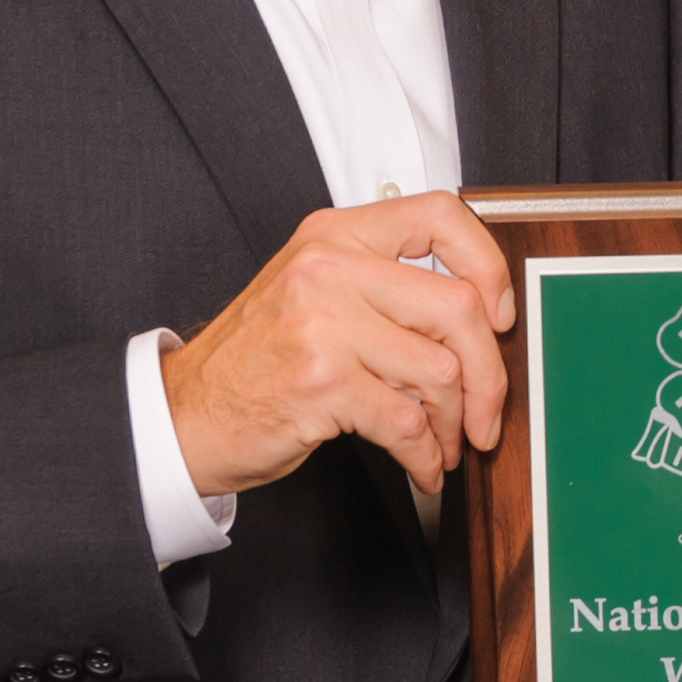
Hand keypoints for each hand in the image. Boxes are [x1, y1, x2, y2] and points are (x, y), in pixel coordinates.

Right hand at [161, 195, 513, 496]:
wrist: (183, 414)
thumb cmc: (255, 360)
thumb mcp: (312, 293)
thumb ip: (383, 287)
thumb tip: (477, 322)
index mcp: (335, 235)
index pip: (440, 215)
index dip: (488, 264)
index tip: (498, 312)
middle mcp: (329, 268)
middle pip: (458, 305)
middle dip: (488, 372)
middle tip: (485, 411)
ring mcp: (324, 324)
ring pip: (440, 369)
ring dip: (453, 421)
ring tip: (444, 441)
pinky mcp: (322, 382)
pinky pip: (406, 422)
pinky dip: (425, 454)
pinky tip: (422, 466)